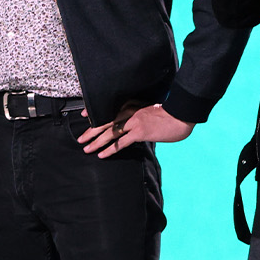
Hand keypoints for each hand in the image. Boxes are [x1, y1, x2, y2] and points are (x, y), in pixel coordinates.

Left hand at [79, 104, 193, 157]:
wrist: (179, 116)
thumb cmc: (166, 115)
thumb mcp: (149, 109)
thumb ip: (137, 113)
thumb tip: (128, 124)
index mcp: (131, 105)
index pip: (108, 109)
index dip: (94, 113)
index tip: (83, 117)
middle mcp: (129, 112)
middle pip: (105, 122)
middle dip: (91, 131)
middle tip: (80, 139)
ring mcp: (134, 122)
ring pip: (110, 133)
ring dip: (97, 142)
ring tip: (87, 149)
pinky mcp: (140, 132)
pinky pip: (121, 143)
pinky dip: (110, 149)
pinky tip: (102, 154)